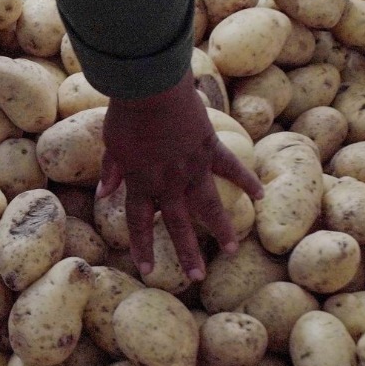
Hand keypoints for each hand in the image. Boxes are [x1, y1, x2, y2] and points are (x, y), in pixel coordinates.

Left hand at [96, 69, 263, 281]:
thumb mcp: (110, 144)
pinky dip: (246, 181)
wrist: (151, 89)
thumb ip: (111, 171)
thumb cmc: (125, 114)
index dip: (143, 247)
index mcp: (140, 182)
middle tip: (197, 276)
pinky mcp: (210, 149)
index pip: (139, 223)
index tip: (148, 269)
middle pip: (177, 224)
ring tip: (231, 249)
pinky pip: (231, 168)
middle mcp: (168, 181)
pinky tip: (260, 196)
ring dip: (221, 228)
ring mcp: (192, 167)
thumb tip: (104, 193)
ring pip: (208, 206)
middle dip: (187, 252)